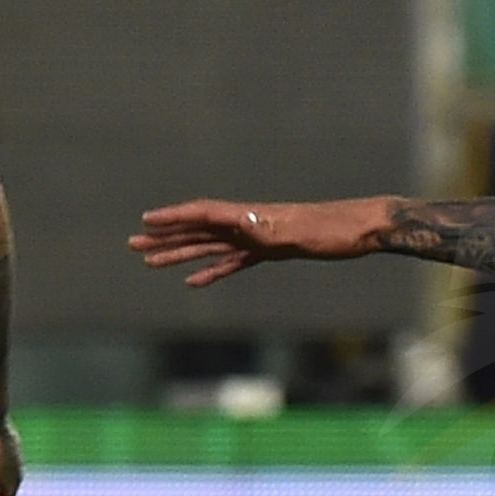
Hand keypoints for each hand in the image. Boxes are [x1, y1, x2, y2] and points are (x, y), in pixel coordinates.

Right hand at [132, 199, 393, 287]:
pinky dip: (213, 271)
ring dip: (181, 254)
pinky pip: (235, 262)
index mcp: (251, 216)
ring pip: (211, 247)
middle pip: (199, 230)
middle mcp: (249, 224)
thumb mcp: (299, 231)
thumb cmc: (333, 229)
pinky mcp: (272, 252)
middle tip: (133, 245)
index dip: (174, 217)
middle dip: (166, 237)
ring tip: (151, 262)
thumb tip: (240, 223)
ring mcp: (259, 238)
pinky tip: (195, 281)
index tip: (145, 221)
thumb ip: (267, 229)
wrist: (362, 230)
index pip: (204, 214)